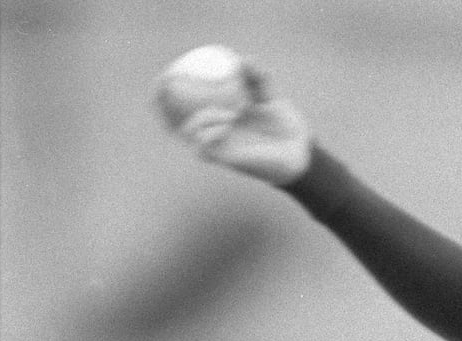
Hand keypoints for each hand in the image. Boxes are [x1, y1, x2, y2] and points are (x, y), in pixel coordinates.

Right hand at [154, 46, 311, 185]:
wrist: (301, 153)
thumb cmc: (285, 126)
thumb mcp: (271, 97)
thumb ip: (259, 78)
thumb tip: (244, 58)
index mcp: (219, 113)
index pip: (183, 102)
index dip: (165, 90)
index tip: (164, 73)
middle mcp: (213, 130)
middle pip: (172, 120)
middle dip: (160, 104)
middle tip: (164, 85)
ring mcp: (218, 145)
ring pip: (188, 133)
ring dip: (202, 119)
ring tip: (231, 114)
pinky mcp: (225, 160)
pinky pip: (203, 149)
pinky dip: (210, 133)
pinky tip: (228, 125)